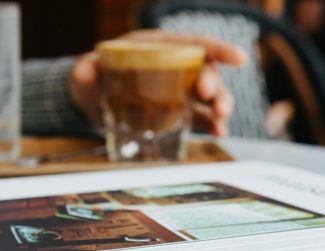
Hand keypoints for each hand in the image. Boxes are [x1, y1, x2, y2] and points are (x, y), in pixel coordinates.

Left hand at [70, 30, 247, 135]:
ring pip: (207, 97)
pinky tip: (219, 133)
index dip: (219, 49)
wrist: (89, 101)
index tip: (239, 58)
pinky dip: (210, 125)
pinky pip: (198, 118)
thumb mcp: (85, 72)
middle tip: (212, 99)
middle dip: (215, 85)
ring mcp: (176, 91)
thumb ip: (84, 70)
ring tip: (222, 120)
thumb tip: (86, 70)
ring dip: (219, 107)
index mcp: (158, 47)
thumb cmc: (91, 77)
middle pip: (204, 72)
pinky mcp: (175, 113)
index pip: (194, 44)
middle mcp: (173, 67)